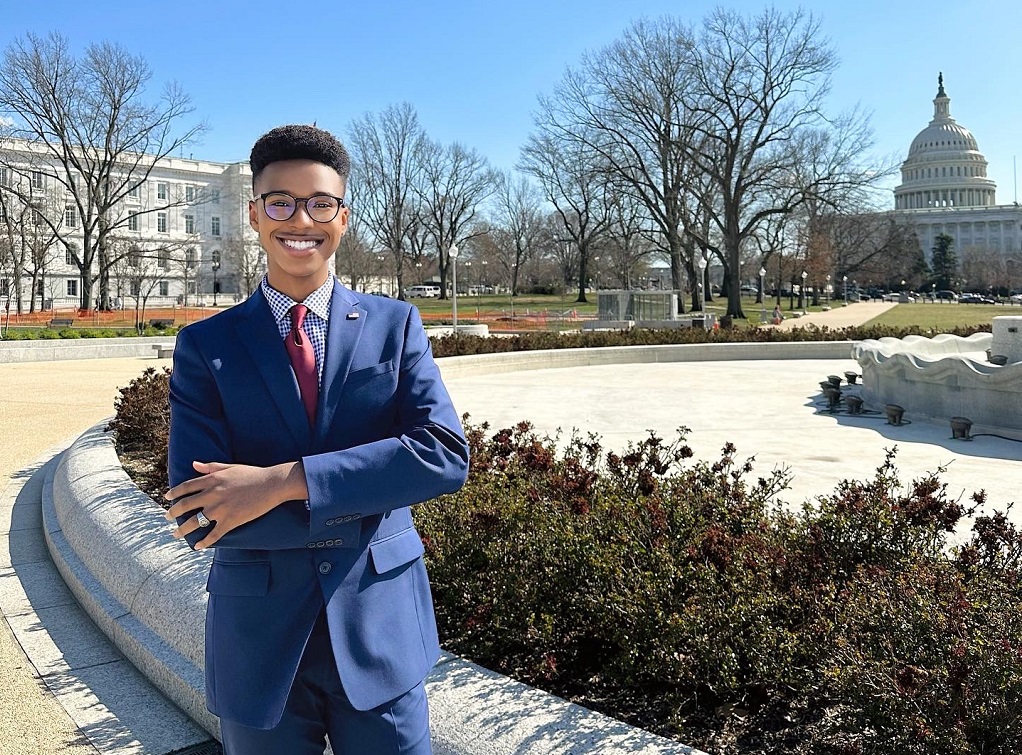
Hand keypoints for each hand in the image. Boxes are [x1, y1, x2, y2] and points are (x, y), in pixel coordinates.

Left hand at [164, 460, 305, 548]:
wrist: (272, 484)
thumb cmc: (253, 474)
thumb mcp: (230, 467)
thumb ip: (210, 467)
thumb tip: (194, 464)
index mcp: (212, 480)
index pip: (186, 487)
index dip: (174, 493)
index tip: (167, 498)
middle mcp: (212, 495)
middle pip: (185, 505)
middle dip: (173, 513)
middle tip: (167, 518)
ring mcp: (221, 509)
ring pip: (195, 522)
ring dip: (182, 530)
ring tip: (175, 534)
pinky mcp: (231, 521)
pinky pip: (213, 535)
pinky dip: (204, 542)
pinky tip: (198, 547)